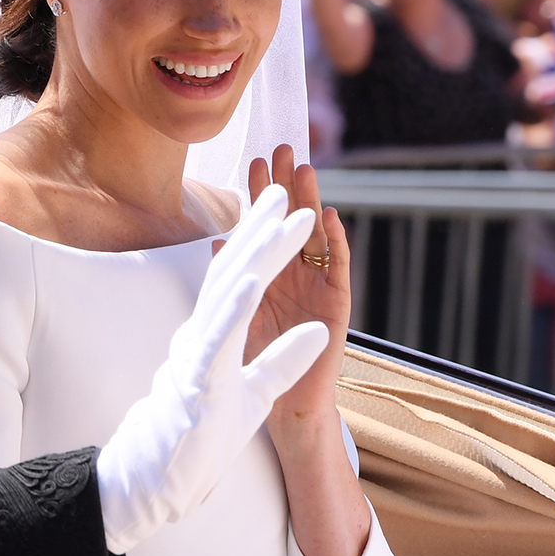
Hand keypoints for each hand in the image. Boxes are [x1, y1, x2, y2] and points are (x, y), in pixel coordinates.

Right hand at [94, 184, 327, 552]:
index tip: (285, 202)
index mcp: (217, 333)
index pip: (244, 276)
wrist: (160, 480)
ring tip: (284, 213)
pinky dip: (237, 303)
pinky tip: (254, 274)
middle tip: (285, 180)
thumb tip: (317, 333)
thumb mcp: (254, 393)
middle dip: (263, 223)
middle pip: (236, 268)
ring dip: (258, 249)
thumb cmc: (200, 437)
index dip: (265, 238)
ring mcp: (200, 352)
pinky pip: (220, 334)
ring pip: (231, 289)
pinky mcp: (198, 377)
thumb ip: (284, 361)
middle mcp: (205, 333)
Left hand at [242, 150, 349, 421]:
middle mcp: (296, 275)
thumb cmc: (260, 363)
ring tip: (304, 170)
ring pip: (314, 237)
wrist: (286, 408)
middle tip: (281, 147)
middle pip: (292, 222)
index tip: (251, 161)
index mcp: (271, 274)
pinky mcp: (336, 306)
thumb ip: (235, 280)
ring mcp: (318, 288)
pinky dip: (333, 243)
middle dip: (286, 186)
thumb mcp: (239, 316)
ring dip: (310, 203)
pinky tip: (329, 217)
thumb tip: (218, 240)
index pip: (265, 228)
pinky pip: (336, 269)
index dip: (259, 196)